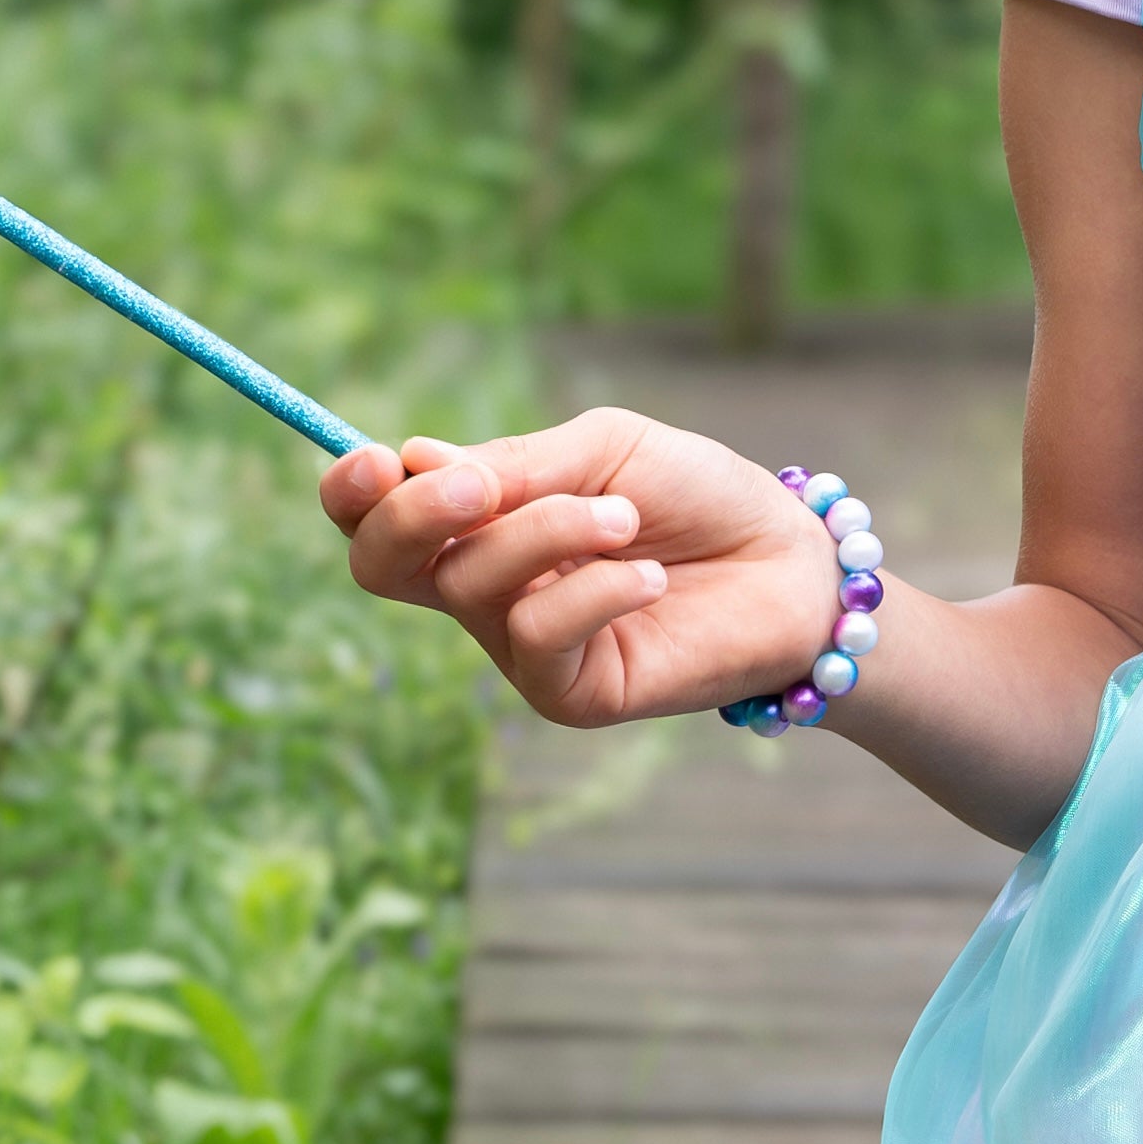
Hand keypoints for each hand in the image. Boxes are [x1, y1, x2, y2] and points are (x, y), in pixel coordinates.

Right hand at [319, 407, 841, 726]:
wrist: (789, 561)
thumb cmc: (700, 496)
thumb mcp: (606, 451)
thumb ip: (517, 465)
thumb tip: (417, 463)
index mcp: (480, 518)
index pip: (375, 514)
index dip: (353, 491)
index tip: (375, 461)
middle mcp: (484, 586)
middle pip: (382, 564)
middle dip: (411, 517)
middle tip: (478, 488)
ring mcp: (520, 645)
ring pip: (472, 585)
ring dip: (547, 533)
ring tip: (627, 518)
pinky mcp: (568, 692)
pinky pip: (538, 638)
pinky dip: (593, 593)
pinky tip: (651, 578)